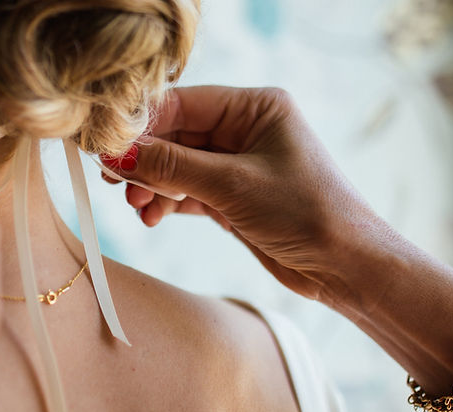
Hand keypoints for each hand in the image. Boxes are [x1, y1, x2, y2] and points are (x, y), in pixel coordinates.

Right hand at [104, 86, 394, 306]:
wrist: (346, 267)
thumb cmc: (306, 213)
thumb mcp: (232, 185)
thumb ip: (171, 167)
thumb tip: (117, 154)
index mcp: (256, 107)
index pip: (182, 103)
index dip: (141, 124)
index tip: (106, 145)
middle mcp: (245, 129)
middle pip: (175, 135)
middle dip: (144, 159)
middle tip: (113, 179)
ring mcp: (238, 164)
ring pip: (177, 166)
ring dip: (153, 185)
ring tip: (137, 205)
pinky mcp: (233, 197)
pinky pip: (187, 192)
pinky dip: (167, 203)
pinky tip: (152, 217)